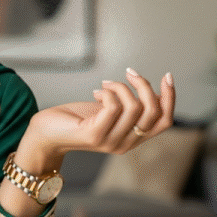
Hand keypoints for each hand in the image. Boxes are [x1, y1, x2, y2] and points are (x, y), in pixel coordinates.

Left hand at [17, 69, 175, 171]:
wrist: (45, 133)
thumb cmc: (75, 119)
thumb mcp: (108, 111)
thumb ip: (127, 106)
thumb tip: (148, 88)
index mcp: (133, 138)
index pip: (164, 121)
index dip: (171, 98)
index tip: (167, 75)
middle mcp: (126, 143)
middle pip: (154, 113)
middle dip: (145, 86)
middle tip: (130, 72)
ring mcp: (110, 141)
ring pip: (134, 107)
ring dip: (121, 86)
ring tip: (105, 84)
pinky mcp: (94, 135)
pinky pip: (113, 106)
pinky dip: (108, 92)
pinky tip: (97, 91)